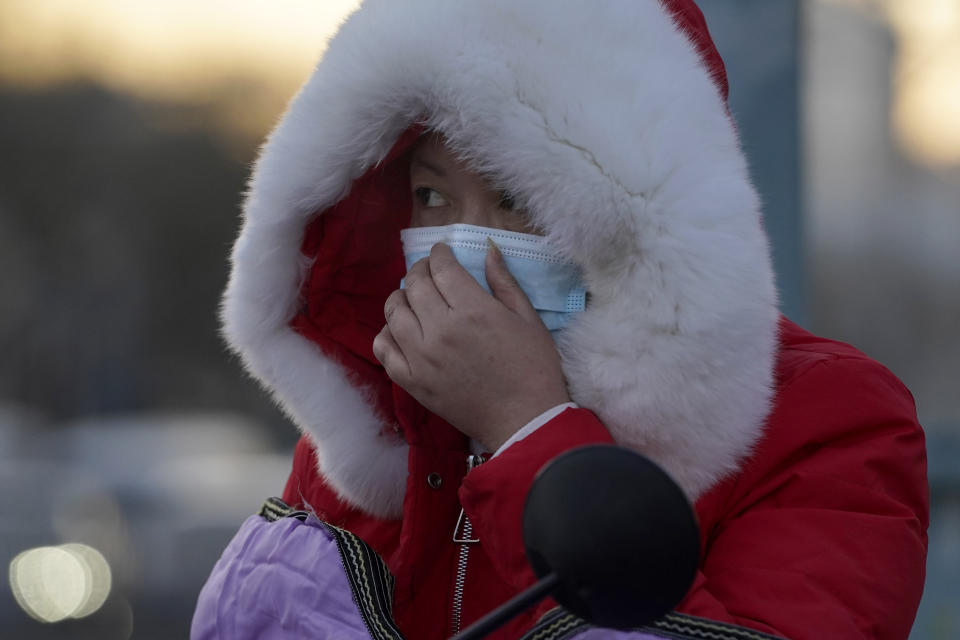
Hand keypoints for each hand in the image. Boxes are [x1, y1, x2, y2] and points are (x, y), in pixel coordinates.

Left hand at [372, 240, 570, 451]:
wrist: (525, 420)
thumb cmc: (534, 368)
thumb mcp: (528, 318)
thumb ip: (504, 281)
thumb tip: (487, 249)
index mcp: (472, 310)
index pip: (442, 268)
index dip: (440, 254)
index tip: (443, 253)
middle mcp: (441, 330)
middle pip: (415, 285)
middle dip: (421, 270)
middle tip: (429, 271)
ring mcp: (421, 357)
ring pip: (394, 312)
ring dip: (402, 297)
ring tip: (414, 299)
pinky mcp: (412, 382)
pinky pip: (384, 348)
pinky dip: (387, 333)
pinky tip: (401, 331)